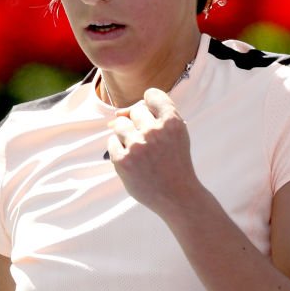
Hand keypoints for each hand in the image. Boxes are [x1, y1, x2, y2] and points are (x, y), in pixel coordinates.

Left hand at [106, 87, 202, 216]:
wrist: (177, 196)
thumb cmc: (174, 162)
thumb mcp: (177, 134)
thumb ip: (155, 116)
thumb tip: (117, 113)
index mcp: (172, 122)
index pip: (152, 94)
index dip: (150, 105)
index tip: (154, 121)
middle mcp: (155, 131)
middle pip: (134, 110)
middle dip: (138, 124)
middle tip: (149, 144)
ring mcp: (137, 146)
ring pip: (119, 123)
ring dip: (126, 135)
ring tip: (140, 152)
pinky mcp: (123, 160)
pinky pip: (112, 142)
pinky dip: (119, 150)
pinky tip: (133, 161)